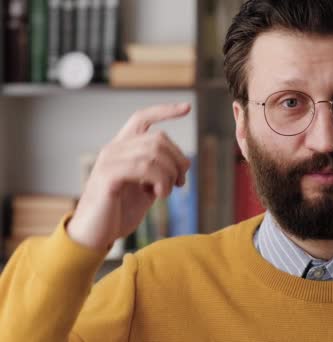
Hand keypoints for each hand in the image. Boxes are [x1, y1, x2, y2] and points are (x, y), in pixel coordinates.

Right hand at [67, 103, 191, 250]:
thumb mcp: (145, 189)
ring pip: (154, 153)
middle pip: (158, 138)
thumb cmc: (118, 212)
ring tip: (166, 192)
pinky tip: (159, 195)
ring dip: (170, 174)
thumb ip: (159, 173)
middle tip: (180, 182)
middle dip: (178, 160)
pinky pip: (143, 167)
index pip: (142, 118)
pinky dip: (160, 181)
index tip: (186, 108)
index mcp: (122, 149)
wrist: (94, 235)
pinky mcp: (107, 176)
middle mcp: (114, 149)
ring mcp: (109, 161)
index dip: (164, 111)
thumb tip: (183, 164)